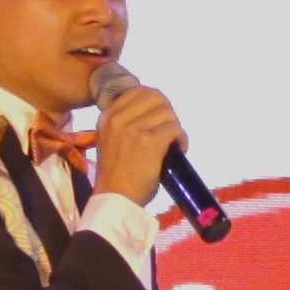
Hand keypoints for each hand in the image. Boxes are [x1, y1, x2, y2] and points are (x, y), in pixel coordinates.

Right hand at [91, 82, 181, 205]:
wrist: (115, 199)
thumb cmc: (115, 175)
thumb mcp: (110, 140)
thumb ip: (123, 124)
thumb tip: (150, 114)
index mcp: (108, 116)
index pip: (137, 91)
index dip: (155, 101)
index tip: (160, 116)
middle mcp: (119, 118)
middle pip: (156, 97)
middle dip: (168, 111)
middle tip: (170, 129)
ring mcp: (134, 129)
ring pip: (167, 113)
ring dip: (176, 127)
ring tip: (174, 142)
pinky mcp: (150, 142)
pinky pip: (174, 129)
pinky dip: (182, 138)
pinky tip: (180, 148)